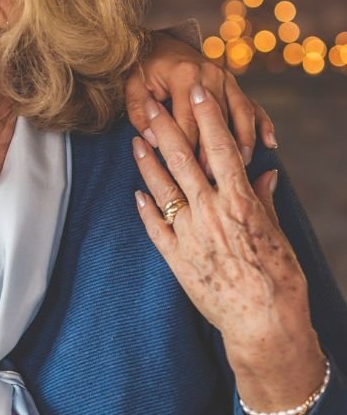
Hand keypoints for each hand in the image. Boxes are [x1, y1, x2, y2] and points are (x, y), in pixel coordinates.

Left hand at [125, 30, 275, 166]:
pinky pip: (252, 105)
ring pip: (241, 113)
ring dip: (243, 141)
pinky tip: (269, 142)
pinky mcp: (234, 84)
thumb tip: (154, 140)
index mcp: (183, 75)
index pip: (187, 120)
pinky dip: (262, 124)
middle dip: (215, 150)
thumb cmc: (144, 70)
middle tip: (213, 178)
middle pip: (217, 120)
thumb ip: (139, 113)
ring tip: (243, 164)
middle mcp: (210, 75)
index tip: (187, 172)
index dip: (187, 148)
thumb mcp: (133, 87)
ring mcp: (226, 78)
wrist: (161, 44)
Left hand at [132, 86, 324, 414]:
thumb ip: (265, 200)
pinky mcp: (175, 257)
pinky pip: (154, 226)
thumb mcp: (277, 233)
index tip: (198, 91)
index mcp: (240, 201)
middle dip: (164, 128)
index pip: (220, 148)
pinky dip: (145, 206)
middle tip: (149, 103)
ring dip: (146, 161)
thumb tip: (264, 172)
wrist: (264, 323)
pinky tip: (136, 190)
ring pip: (161, 188)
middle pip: (182, 159)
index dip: (208, 116)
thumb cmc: (280, 279)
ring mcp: (189, 234)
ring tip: (134, 139)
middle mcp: (210, 212)